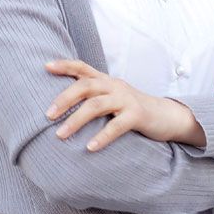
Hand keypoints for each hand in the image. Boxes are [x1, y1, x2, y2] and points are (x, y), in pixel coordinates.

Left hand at [43, 59, 205, 151]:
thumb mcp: (112, 96)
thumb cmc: (132, 109)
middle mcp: (114, 85)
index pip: (82, 67)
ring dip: (75, 120)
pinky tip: (90, 148)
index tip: (46, 66)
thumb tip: (62, 103)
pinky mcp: (137, 115)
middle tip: (47, 115)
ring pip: (96, 106)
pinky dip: (102, 137)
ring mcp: (126, 99)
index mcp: (106, 80)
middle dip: (63, 99)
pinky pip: (116, 126)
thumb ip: (93, 95)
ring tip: (60, 135)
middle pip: (84, 86)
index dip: (64, 65)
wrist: (167, 116)